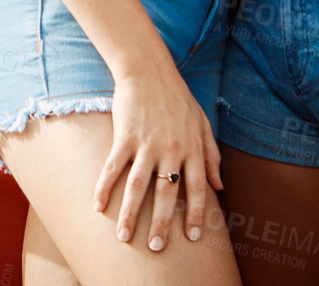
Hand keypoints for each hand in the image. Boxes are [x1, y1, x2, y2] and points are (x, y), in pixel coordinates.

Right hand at [91, 67, 222, 250]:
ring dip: (131, 214)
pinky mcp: (124, 136)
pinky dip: (105, 188)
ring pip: (138, 187)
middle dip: (161, 224)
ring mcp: (146, 143)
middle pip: (166, 194)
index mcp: (192, 148)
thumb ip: (212, 155)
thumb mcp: (202, 123)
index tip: (193, 236)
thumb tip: (220, 186)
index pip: (197, 188)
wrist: (148, 70)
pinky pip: (113, 168)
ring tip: (124, 237)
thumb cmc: (177, 97)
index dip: (195, 213)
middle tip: (156, 248)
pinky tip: (98, 207)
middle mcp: (171, 149)